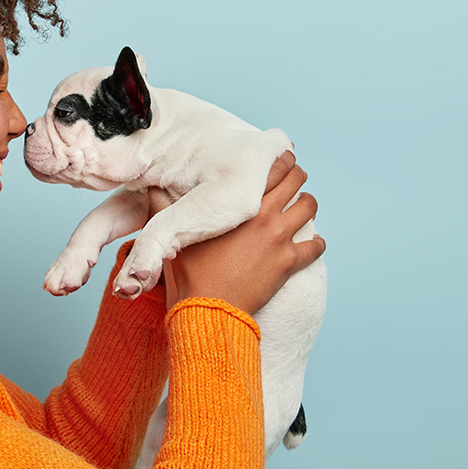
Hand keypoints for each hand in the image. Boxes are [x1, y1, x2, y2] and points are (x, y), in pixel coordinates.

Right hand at [149, 151, 324, 313]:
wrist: (207, 310)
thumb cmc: (190, 274)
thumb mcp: (175, 235)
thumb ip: (164, 207)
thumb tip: (151, 188)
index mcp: (239, 204)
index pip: (270, 167)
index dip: (278, 159)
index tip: (278, 158)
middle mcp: (264, 215)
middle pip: (296, 180)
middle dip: (296, 176)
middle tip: (292, 179)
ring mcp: (280, 239)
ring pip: (309, 207)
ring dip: (307, 204)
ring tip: (300, 207)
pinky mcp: (289, 263)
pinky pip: (316, 246)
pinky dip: (316, 243)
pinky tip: (311, 244)